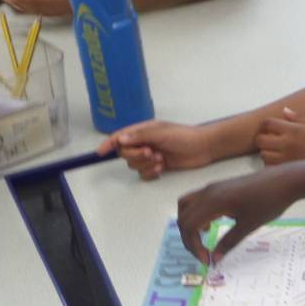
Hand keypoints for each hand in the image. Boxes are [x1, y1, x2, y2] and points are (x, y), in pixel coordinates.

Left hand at [2, 0, 70, 17]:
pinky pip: (47, 13)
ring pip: (41, 12)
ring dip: (25, 7)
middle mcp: (62, 8)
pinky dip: (35, 9)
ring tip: (12, 1)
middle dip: (20, 3)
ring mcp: (64, 12)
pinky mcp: (66, 13)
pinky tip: (28, 6)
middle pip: (36, 8)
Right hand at [97, 120, 216, 179]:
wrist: (204, 148)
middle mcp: (144, 143)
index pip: (120, 137)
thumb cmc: (184, 136)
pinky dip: (150, 173)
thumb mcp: (161, 133)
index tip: (99, 153)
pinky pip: (144, 174)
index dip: (109, 144)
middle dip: (135, 156)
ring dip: (145, 165)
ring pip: (134, 165)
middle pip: (125, 154)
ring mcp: (150, 155)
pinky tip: (162, 168)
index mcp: (143, 131)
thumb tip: (120, 139)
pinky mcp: (158, 167)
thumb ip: (140, 136)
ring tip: (160, 160)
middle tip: (151, 153)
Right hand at [175, 167, 301, 262]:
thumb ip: (229, 242)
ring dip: (189, 223)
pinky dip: (197, 213)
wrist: (285, 180)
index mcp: (214, 201)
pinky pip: (197, 200)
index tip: (207, 260)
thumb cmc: (269, 202)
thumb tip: (215, 259)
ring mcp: (213, 187)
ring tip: (204, 237)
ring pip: (186, 205)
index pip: (189, 225)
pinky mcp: (220, 186)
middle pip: (183, 216)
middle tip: (203, 254)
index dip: (193, 246)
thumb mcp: (249, 226)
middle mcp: (208, 192)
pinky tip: (213, 223)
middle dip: (189, 238)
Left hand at [253, 108, 304, 164]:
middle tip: (270, 141)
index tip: (269, 128)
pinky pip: (271, 169)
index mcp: (294, 130)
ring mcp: (288, 160)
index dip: (266, 125)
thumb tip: (284, 111)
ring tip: (277, 152)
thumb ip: (297, 117)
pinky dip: (272, 166)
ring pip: (264, 156)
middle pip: (260, 140)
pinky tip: (282, 163)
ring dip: (267, 153)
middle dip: (263, 139)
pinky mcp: (290, 172)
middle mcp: (288, 145)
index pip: (267, 123)